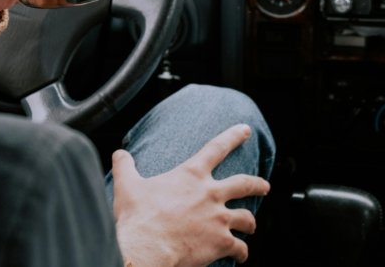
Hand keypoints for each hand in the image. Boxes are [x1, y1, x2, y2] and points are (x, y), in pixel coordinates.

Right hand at [112, 124, 270, 266]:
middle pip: (245, 184)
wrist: (148, 248)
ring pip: (246, 218)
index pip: (216, 148)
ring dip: (250, 222)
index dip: (232, 136)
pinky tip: (240, 256)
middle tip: (265, 186)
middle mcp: (211, 194)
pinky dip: (242, 252)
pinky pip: (240, 248)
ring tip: (251, 226)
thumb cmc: (138, 218)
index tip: (245, 130)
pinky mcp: (222, 243)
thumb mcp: (127, 186)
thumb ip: (125, 166)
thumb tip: (119, 154)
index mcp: (191, 175)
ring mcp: (219, 219)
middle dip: (258, 184)